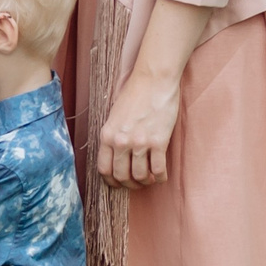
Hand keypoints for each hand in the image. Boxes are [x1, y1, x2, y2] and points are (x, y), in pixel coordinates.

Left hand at [97, 63, 182, 187]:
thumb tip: (116, 158)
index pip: (104, 169)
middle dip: (130, 185)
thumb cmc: (134, 95)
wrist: (153, 81)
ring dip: (146, 181)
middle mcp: (121, 141)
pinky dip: (160, 177)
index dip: (112, 182)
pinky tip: (161, 174)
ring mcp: (139, 143)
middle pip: (122, 176)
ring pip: (140, 177)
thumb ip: (113, 137)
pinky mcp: (158, 142)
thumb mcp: (114, 116)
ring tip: (149, 177)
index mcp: (107, 135)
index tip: (119, 183)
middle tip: (137, 182)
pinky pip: (158, 170)